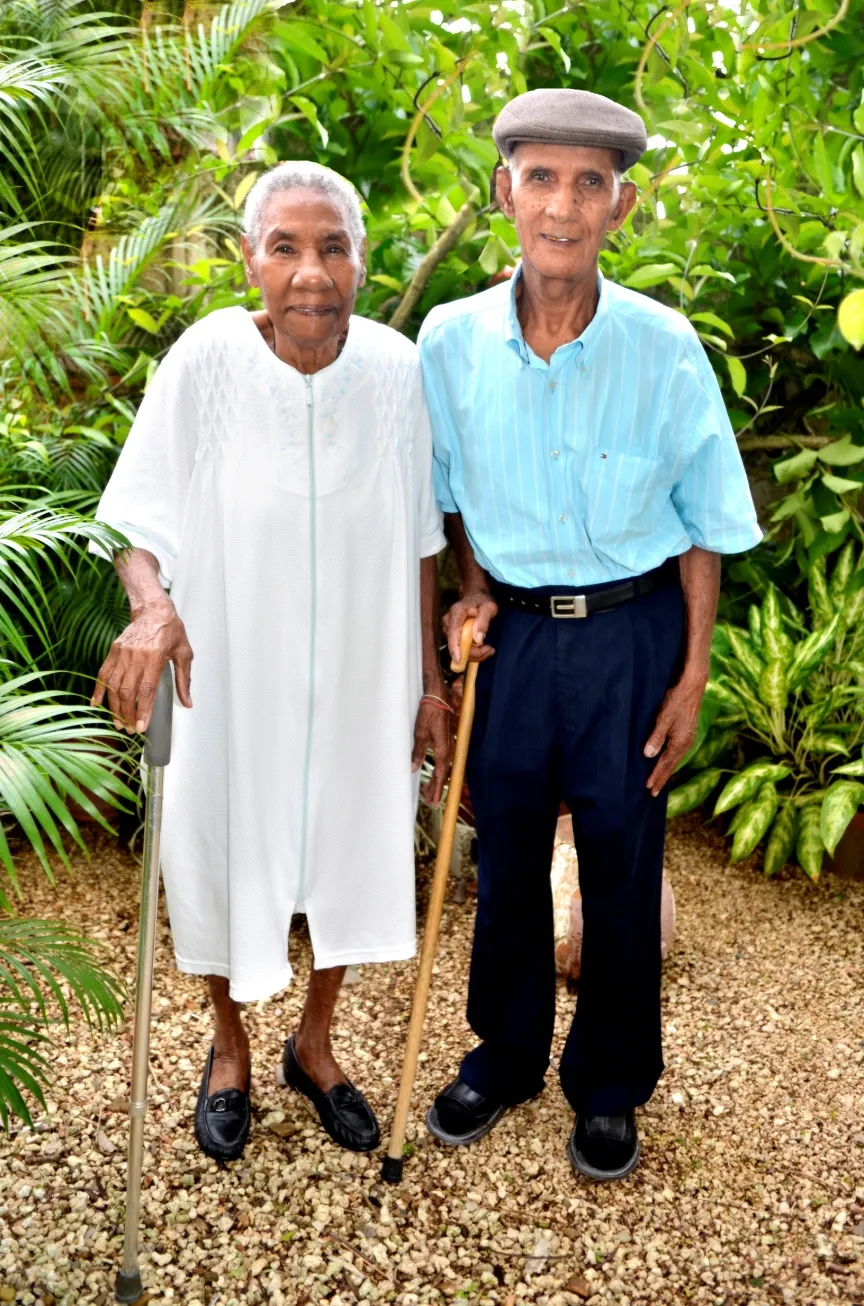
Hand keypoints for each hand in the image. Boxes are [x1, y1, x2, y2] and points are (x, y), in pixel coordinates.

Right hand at [92, 599, 192, 733]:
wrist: (153, 609)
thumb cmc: (171, 631)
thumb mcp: (184, 654)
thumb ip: (184, 680)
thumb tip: (187, 703)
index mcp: (155, 657)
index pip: (147, 690)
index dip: (143, 710)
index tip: (141, 726)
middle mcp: (136, 656)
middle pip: (127, 691)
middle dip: (127, 714)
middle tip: (129, 729)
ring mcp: (122, 654)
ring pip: (114, 686)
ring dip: (114, 707)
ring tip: (117, 723)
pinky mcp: (113, 651)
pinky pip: (104, 674)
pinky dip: (99, 690)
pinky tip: (97, 704)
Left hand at [412, 697, 452, 806]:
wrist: (437, 697)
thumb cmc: (429, 713)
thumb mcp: (420, 734)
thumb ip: (418, 753)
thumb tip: (414, 768)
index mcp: (443, 750)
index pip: (440, 775)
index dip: (436, 790)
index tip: (433, 802)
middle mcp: (448, 750)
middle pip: (444, 775)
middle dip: (436, 788)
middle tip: (429, 801)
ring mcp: (448, 745)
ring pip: (444, 768)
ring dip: (437, 780)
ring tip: (428, 790)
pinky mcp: (445, 741)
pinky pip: (443, 761)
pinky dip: (438, 770)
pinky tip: (433, 773)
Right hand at [444, 589, 497, 664]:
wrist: (475, 596)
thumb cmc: (482, 600)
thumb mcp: (489, 607)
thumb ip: (484, 621)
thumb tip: (477, 639)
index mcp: (457, 612)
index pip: (453, 632)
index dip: (455, 647)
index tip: (459, 659)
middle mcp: (449, 621)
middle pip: (457, 644)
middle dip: (474, 652)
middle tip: (490, 650)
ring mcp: (448, 629)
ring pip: (459, 649)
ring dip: (475, 653)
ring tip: (488, 648)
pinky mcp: (452, 635)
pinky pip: (460, 648)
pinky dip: (472, 651)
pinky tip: (482, 647)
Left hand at [644, 673, 706, 796]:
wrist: (693, 687)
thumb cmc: (676, 700)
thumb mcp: (663, 718)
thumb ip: (656, 737)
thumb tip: (648, 755)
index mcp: (680, 742)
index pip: (665, 764)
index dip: (657, 776)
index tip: (649, 787)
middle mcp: (686, 743)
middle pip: (672, 765)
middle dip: (662, 778)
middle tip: (653, 792)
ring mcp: (688, 738)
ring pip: (675, 760)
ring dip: (666, 771)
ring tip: (659, 780)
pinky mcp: (688, 733)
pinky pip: (678, 753)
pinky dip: (671, 761)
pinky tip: (667, 761)